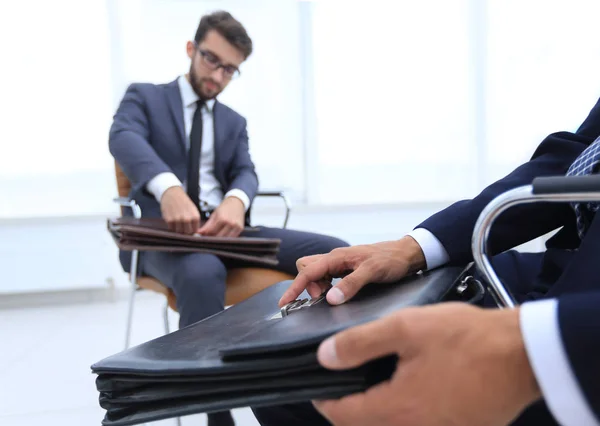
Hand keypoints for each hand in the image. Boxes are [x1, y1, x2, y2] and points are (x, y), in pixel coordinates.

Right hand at [160, 186, 200, 233]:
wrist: (172, 193)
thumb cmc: (184, 203)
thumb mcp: (193, 210)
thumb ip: (194, 222)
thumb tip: (195, 235)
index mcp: (195, 217)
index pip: (194, 231)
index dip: (191, 230)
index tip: (188, 228)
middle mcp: (187, 219)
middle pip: (187, 233)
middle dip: (185, 231)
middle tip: (182, 225)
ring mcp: (178, 220)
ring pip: (179, 232)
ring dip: (178, 228)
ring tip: (177, 220)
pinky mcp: (169, 220)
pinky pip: (171, 229)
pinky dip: (171, 226)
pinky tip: (172, 219)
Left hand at [197, 196, 244, 236]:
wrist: (236, 202)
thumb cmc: (225, 207)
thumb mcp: (215, 214)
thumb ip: (207, 225)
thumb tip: (200, 232)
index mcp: (222, 218)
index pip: (211, 231)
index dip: (206, 234)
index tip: (203, 235)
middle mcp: (230, 223)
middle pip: (218, 236)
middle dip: (212, 237)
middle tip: (209, 236)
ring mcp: (236, 226)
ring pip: (225, 238)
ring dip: (220, 239)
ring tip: (216, 235)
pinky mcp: (240, 228)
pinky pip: (232, 237)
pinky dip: (227, 238)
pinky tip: (224, 234)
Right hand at [279, 236, 425, 307]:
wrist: (407, 254)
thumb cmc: (391, 259)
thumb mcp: (373, 272)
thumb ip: (351, 284)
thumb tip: (330, 298)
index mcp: (337, 257)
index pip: (307, 271)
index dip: (294, 288)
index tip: (284, 303)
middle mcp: (335, 258)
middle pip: (306, 269)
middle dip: (307, 285)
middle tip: (324, 297)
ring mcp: (340, 263)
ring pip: (315, 273)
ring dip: (317, 286)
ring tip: (332, 296)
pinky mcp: (346, 269)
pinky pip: (326, 276)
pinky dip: (326, 286)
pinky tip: (338, 294)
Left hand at [313, 303, 540, 425]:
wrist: (523, 354)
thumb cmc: (467, 337)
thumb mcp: (406, 328)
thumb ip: (360, 343)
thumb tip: (326, 356)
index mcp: (398, 409)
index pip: (343, 416)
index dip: (324, 401)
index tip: (316, 387)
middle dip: (347, 411)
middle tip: (340, 387)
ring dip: (374, 413)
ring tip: (368, 387)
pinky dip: (402, 415)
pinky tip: (404, 391)